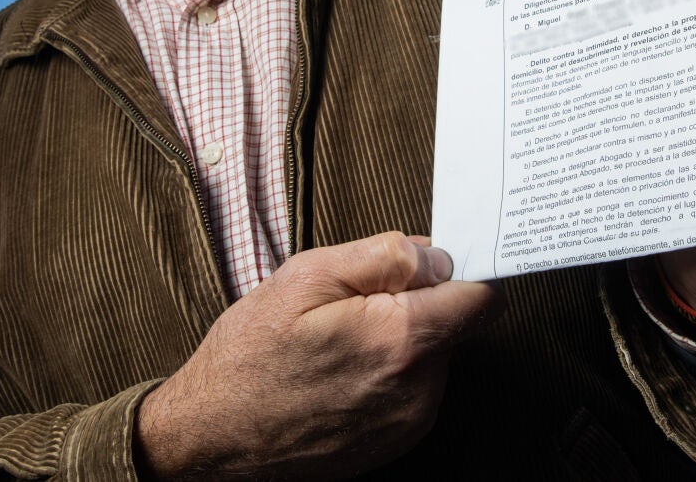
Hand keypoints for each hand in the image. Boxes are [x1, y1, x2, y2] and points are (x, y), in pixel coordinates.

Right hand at [134, 232, 502, 478]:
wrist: (213, 435)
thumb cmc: (250, 354)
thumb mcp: (306, 276)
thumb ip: (384, 256)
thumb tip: (438, 253)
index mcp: (401, 338)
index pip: (482, 297)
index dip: (461, 270)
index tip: (432, 263)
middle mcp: (418, 387)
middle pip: (455, 324)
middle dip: (419, 302)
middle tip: (355, 302)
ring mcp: (409, 420)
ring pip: (434, 356)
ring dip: (403, 340)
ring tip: (340, 341)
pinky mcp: (396, 441)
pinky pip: (415, 389)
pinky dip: (390, 373)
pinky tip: (341, 372)